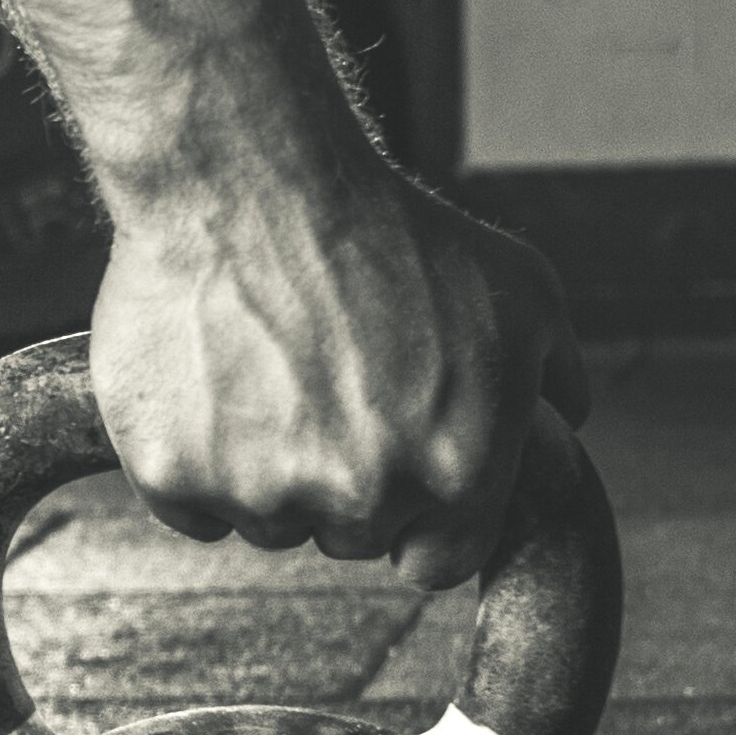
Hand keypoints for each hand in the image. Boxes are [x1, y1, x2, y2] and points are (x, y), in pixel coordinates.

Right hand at [88, 144, 591, 584]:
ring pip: (266, 521)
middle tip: (325, 387)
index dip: (420, 517)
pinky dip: (192, 461)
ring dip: (267, 471)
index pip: (437, 560)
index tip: (393, 468)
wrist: (249, 175)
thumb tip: (568, 421)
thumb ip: (558, 376)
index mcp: (458, 471)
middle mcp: (363, 496)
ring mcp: (260, 490)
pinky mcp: (167, 473)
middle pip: (350, 536)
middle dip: (344, 479)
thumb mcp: (520, 292)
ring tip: (264, 367)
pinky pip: (186, 509)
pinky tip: (210, 383)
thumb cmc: (385, 228)